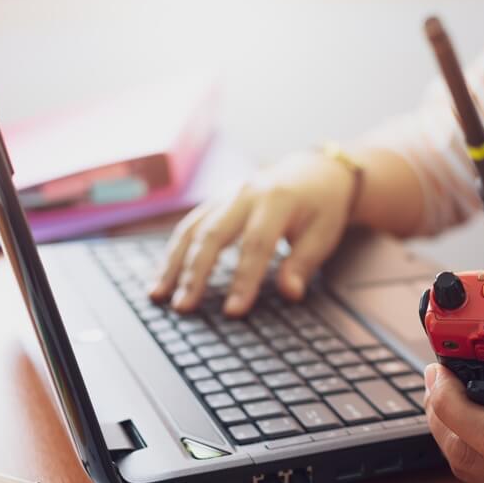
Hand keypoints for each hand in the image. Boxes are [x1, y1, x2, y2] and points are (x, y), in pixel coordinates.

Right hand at [150, 152, 355, 315]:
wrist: (314, 171)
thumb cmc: (321, 207)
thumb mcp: (324, 234)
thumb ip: (303, 264)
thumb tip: (289, 293)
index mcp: (277, 200)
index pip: (256, 244)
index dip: (244, 279)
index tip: (233, 311)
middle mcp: (245, 194)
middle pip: (213, 235)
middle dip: (196, 274)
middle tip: (184, 307)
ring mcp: (226, 195)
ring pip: (192, 229)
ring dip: (174, 264)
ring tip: (159, 295)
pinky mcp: (215, 202)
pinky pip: (189, 226)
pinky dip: (173, 253)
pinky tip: (163, 277)